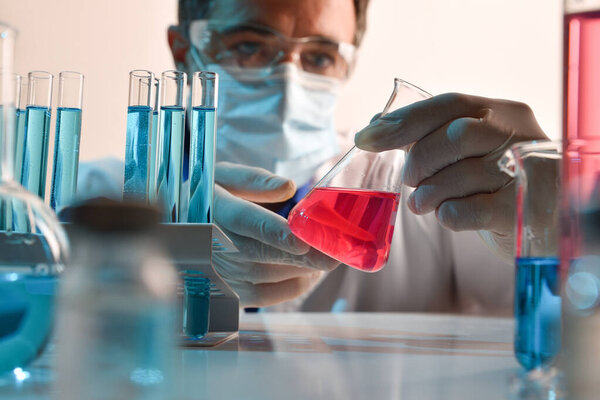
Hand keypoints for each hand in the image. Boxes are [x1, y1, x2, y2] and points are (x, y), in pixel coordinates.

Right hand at [213, 162, 339, 307]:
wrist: (181, 226)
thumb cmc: (210, 195)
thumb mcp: (223, 176)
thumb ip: (253, 180)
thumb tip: (288, 187)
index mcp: (215, 209)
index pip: (245, 221)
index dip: (275, 233)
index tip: (302, 239)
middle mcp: (215, 245)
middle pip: (263, 253)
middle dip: (304, 255)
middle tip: (337, 253)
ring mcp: (221, 272)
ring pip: (268, 275)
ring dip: (304, 268)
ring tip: (331, 255)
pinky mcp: (229, 292)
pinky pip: (266, 296)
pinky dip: (294, 285)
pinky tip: (312, 272)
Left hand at [354, 93, 548, 256]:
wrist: (547, 221)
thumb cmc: (497, 181)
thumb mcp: (470, 151)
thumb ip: (429, 136)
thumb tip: (374, 127)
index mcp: (505, 112)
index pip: (450, 104)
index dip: (403, 121)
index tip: (366, 138)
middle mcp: (522, 136)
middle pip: (456, 135)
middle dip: (420, 160)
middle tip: (411, 180)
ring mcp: (528, 173)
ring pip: (463, 173)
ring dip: (430, 192)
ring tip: (422, 203)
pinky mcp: (524, 211)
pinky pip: (473, 211)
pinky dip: (449, 214)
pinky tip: (447, 216)